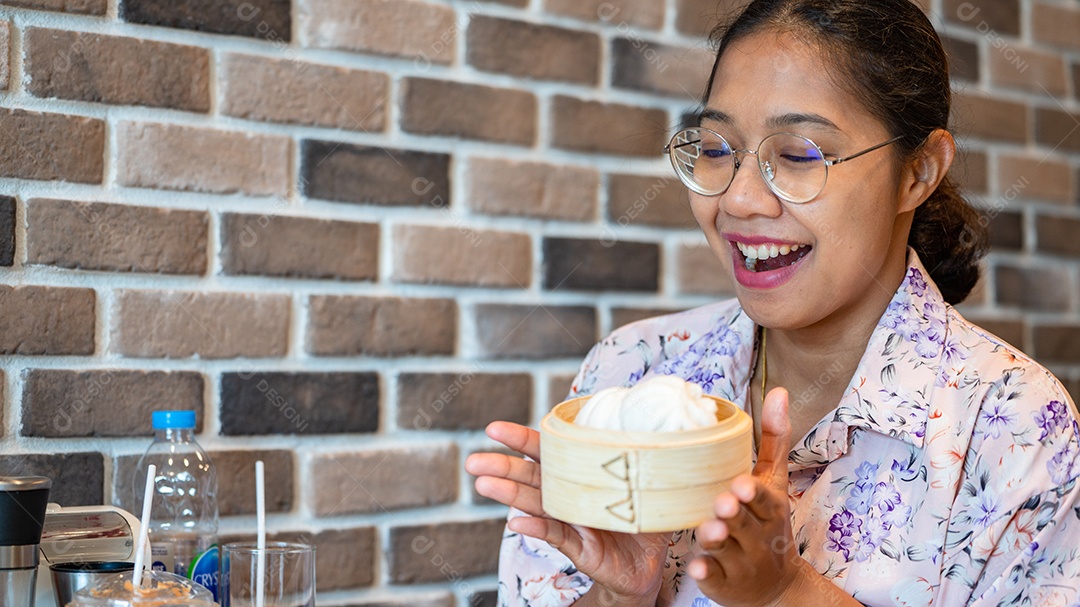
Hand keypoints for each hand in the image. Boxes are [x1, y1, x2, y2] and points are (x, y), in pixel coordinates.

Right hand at [465, 421, 669, 605]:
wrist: (648, 564)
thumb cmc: (641, 518)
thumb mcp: (641, 483)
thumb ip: (632, 457)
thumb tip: (642, 423)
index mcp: (578, 475)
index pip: (546, 452)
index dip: (521, 439)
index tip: (493, 429)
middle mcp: (568, 496)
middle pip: (531, 477)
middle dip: (502, 467)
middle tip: (473, 462)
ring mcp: (571, 521)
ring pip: (537, 504)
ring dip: (510, 494)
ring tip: (484, 485)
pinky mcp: (581, 547)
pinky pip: (557, 535)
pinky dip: (536, 529)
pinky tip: (516, 522)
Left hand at [688, 387, 801, 606]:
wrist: (774, 585)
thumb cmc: (766, 521)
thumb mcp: (775, 481)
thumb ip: (774, 439)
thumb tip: (779, 391)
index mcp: (770, 508)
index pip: (763, 498)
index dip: (754, 492)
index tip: (741, 483)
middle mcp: (758, 535)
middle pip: (744, 523)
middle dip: (734, 514)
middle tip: (723, 502)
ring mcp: (742, 560)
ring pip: (727, 549)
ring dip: (717, 539)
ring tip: (706, 530)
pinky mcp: (725, 582)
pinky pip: (715, 577)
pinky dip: (707, 572)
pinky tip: (697, 566)